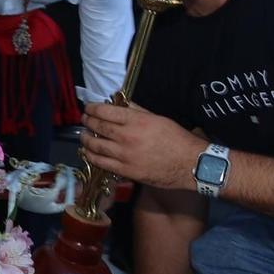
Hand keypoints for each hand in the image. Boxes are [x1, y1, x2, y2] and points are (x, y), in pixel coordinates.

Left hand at [77, 101, 203, 191]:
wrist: (190, 164)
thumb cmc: (177, 139)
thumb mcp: (158, 118)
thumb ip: (137, 110)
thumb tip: (120, 102)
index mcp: (136, 121)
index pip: (106, 111)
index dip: (93, 108)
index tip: (88, 108)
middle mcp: (127, 137)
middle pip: (98, 127)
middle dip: (87, 121)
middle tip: (84, 119)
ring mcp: (124, 155)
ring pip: (96, 146)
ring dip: (85, 139)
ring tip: (83, 136)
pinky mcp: (126, 171)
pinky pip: (102, 163)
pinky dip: (91, 157)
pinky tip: (88, 153)